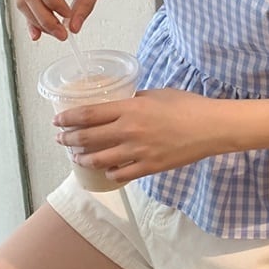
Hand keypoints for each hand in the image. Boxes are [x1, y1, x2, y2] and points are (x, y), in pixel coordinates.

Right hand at [16, 0, 108, 40]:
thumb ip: (87, 3)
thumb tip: (74, 28)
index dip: (52, 1)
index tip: (68, 15)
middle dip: (44, 18)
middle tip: (62, 35)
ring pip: (23, 0)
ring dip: (38, 21)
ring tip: (57, 33)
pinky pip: (24, 1)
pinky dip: (32, 18)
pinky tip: (38, 33)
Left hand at [54, 89, 220, 183]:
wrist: (211, 128)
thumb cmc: (189, 106)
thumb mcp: (159, 93)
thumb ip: (137, 99)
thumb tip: (124, 102)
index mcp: (130, 109)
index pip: (87, 115)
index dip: (68, 118)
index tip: (58, 121)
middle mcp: (128, 131)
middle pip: (87, 138)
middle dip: (68, 140)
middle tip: (62, 140)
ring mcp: (137, 151)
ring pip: (98, 159)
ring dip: (84, 159)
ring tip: (79, 157)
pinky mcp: (149, 167)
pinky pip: (120, 174)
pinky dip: (109, 172)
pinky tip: (108, 170)